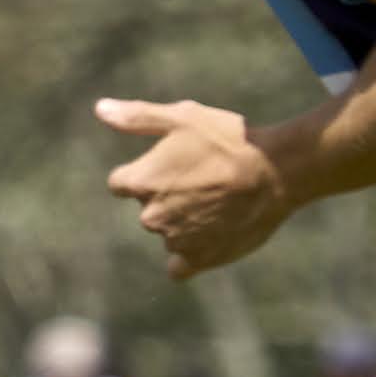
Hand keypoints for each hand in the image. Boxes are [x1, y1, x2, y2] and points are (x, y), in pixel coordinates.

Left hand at [100, 96, 293, 279]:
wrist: (274, 171)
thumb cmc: (227, 140)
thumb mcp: (181, 117)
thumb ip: (136, 117)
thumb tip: (100, 109)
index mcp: (140, 181)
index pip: (121, 183)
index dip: (145, 171)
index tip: (172, 164)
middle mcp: (151, 216)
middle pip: (147, 208)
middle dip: (166, 196)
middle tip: (202, 179)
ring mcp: (175, 240)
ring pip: (168, 232)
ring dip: (183, 221)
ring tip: (217, 202)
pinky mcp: (199, 259)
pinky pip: (179, 267)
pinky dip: (189, 255)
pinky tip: (209, 237)